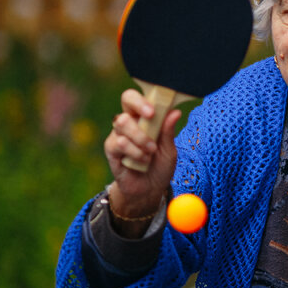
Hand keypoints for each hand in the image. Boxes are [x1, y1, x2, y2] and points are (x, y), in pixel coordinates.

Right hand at [104, 89, 180, 223]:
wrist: (149, 190)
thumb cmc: (160, 166)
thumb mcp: (169, 150)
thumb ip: (168, 132)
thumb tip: (175, 112)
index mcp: (145, 117)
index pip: (139, 97)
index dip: (143, 98)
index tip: (153, 110)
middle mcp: (131, 121)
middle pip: (127, 99)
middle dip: (139, 106)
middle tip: (150, 117)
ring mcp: (119, 133)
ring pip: (123, 123)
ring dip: (141, 139)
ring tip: (151, 153)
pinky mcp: (111, 148)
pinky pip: (120, 143)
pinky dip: (134, 153)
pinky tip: (141, 162)